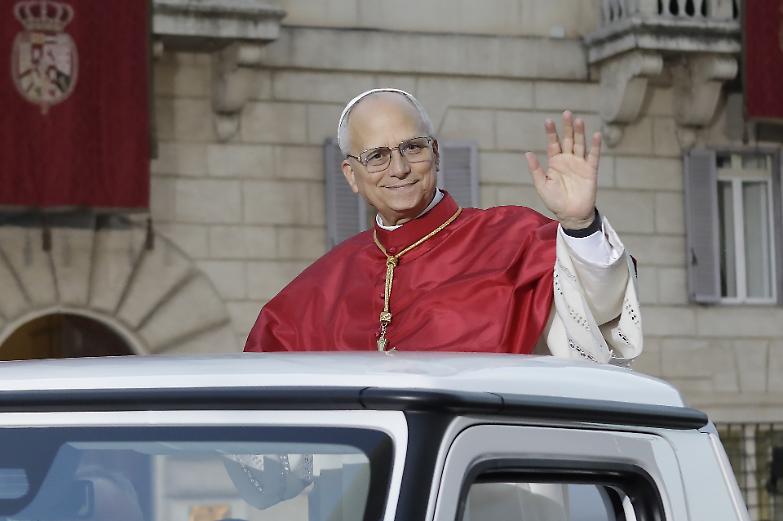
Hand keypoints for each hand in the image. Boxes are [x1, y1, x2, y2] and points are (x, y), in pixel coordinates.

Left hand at [525, 111, 599, 229]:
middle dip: (567, 127)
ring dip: (580, 133)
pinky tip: (595, 135)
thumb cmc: (555, 201)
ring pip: (580, 144)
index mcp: (555, 162)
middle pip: (568, 140)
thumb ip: (536, 170)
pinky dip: (595, 146)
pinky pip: (593, 156)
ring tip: (578, 120)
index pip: (553, 143)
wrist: (571, 214)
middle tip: (566, 113)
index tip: (548, 121)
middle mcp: (568, 160)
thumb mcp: (542, 185)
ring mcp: (580, 164)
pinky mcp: (590, 170)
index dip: (551, 133)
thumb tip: (527, 153)